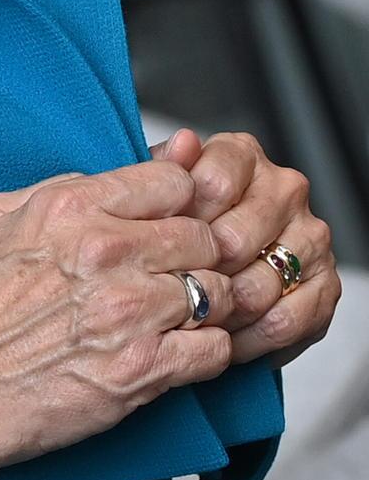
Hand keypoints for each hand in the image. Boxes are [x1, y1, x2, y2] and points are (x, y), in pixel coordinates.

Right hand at [0, 156, 235, 479]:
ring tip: (172, 319)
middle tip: (170, 277)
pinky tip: (173, 352)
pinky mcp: (146, 368)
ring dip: (204, 308)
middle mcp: (106, 252)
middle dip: (194, 257)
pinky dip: (203, 352)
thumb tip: (118, 176)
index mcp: (70, 208)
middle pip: (207, 236)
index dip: (175, 204)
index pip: (173, 181)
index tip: (162, 225)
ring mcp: (130, 311)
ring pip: (220, 292)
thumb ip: (61, 187)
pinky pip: (217, 348)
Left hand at [158, 127, 341, 366]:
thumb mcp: (153, 192)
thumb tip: (184, 142)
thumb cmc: (174, 224)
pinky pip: (286, 320)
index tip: (157, 243)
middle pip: (235, 238)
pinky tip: (222, 338)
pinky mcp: (326, 284)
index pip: (213, 182)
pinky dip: (249, 337)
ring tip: (191, 319)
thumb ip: (161, 168)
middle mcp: (284, 188)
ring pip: (260, 284)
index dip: (179, 221)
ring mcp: (310, 235)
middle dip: (197, 273)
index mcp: (240, 156)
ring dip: (221, 311)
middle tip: (169, 292)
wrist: (210, 269)